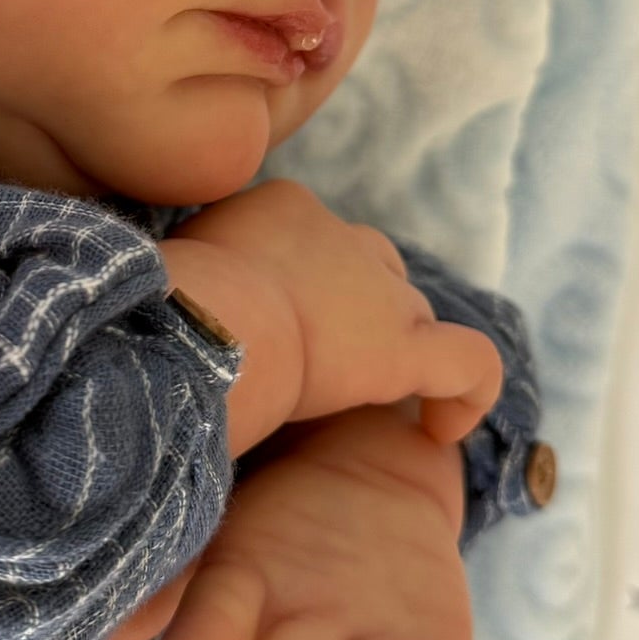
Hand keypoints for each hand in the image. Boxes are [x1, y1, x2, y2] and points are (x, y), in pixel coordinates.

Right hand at [171, 183, 501, 442]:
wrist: (207, 323)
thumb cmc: (170, 301)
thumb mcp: (174, 260)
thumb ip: (197, 264)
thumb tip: (181, 289)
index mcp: (287, 208)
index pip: (314, 237)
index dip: (302, 278)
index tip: (268, 316)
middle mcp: (344, 236)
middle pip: (371, 268)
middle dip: (354, 305)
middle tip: (312, 353)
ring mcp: (380, 291)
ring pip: (409, 313)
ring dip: (388, 346)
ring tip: (357, 394)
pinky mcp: (405, 349)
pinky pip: (468, 365)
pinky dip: (467, 396)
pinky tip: (441, 431)